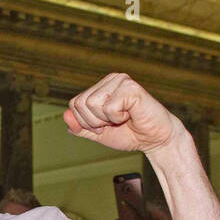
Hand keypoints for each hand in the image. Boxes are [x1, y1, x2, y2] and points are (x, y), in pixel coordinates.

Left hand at [64, 73, 183, 153]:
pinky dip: (117, 118)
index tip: (104, 125)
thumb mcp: (98, 133)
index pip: (74, 104)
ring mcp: (122, 81)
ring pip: (92, 105)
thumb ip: (80, 126)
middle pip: (80, 104)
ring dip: (106, 120)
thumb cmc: (130, 134)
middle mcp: (111, 79)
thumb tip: (65, 116)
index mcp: (101, 86)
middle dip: (94, 122)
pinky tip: (131, 115)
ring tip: (123, 118)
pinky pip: (109, 108)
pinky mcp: (131, 88)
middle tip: (114, 123)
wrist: (155, 140)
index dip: (85, 122)